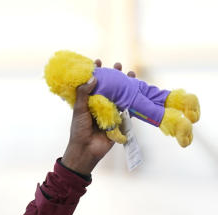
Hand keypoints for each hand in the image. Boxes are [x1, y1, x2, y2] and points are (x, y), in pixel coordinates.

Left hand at [61, 60, 136, 175]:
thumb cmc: (79, 130)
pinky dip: (133, 99)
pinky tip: (138, 90)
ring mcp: (110, 111)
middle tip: (118, 65)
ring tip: (131, 73)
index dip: (95, 72)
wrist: (87, 150)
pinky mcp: (119, 119)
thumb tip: (93, 77)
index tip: (98, 61)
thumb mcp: (79, 110)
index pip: (92, 83)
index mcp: (87, 101)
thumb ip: (84, 94)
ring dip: (126, 84)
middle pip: (109, 86)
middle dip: (114, 75)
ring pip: (120, 94)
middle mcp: (99, 104)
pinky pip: (128, 107)